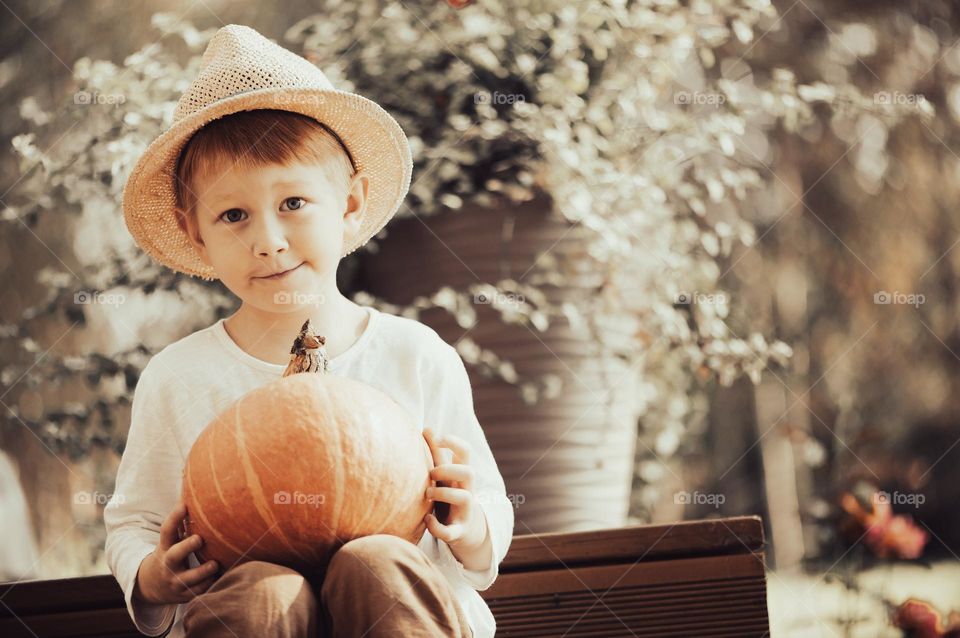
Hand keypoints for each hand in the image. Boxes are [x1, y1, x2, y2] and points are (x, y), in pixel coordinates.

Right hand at [133, 500, 219, 603]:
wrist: (153, 585)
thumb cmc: (170, 553)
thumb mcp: (170, 540)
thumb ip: (181, 523)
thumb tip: (194, 493)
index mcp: (165, 547)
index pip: (166, 531)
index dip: (174, 517)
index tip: (184, 504)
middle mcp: (169, 564)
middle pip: (175, 555)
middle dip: (186, 547)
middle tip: (199, 539)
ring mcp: (176, 581)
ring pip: (188, 579)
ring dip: (202, 572)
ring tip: (215, 564)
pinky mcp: (184, 595)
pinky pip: (198, 592)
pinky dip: (210, 585)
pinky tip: (223, 577)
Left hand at [422, 428, 487, 551]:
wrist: (465, 531)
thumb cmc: (450, 495)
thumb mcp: (445, 475)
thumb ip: (436, 453)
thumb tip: (427, 427)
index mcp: (461, 474)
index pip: (465, 451)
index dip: (453, 441)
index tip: (438, 439)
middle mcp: (467, 490)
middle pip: (469, 472)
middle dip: (449, 469)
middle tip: (431, 473)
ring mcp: (465, 511)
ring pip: (465, 498)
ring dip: (443, 494)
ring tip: (427, 495)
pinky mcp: (458, 531)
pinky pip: (451, 532)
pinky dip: (437, 527)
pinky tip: (426, 521)